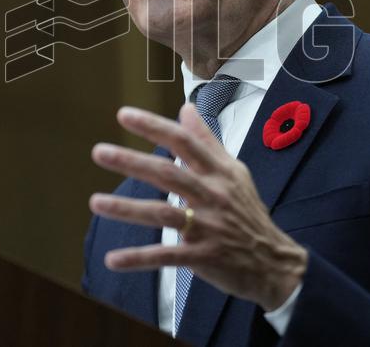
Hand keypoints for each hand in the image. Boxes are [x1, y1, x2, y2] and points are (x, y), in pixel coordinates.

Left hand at [90, 104, 306, 310]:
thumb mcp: (234, 172)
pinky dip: (140, 258)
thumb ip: (206, 141)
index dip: (154, 127)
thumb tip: (186, 108)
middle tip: (100, 152)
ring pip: (164, 214)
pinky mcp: (204, 256)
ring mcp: (208, 227)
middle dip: (133, 162)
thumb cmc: (248, 212)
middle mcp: (213, 195)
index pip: (183, 142)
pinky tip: (113, 260)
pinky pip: (167, 257)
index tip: (123, 114)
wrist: (274, 262)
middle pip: (168, 174)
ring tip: (95, 203)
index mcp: (219, 172)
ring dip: (128, 209)